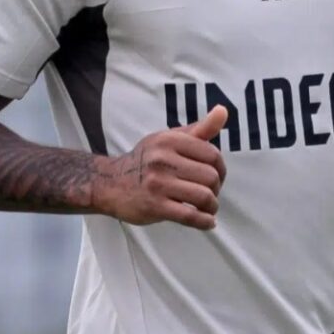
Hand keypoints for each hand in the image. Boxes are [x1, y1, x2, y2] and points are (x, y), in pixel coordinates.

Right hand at [93, 105, 228, 229]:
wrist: (110, 183)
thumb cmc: (146, 160)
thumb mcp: (169, 139)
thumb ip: (199, 129)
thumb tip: (223, 111)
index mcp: (169, 140)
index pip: (212, 154)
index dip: (221, 169)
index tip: (216, 177)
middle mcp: (163, 159)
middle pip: (210, 177)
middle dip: (216, 189)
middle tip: (209, 193)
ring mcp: (158, 183)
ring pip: (203, 196)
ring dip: (212, 206)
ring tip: (209, 208)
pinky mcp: (154, 206)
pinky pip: (189, 216)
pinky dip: (204, 222)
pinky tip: (207, 222)